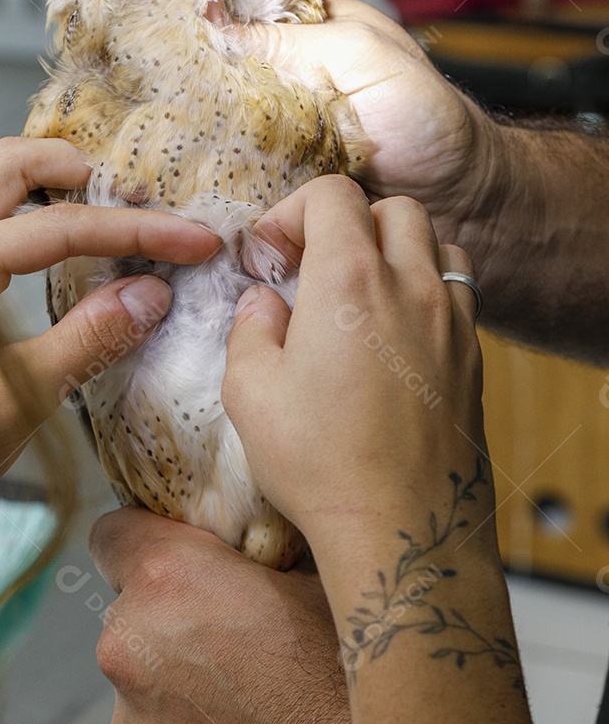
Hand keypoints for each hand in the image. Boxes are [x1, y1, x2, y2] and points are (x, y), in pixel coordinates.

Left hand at [0, 137, 218, 553]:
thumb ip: (87, 339)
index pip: (57, 227)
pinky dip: (40, 210)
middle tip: (139, 200)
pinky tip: (74, 241)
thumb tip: (154, 293)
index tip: (193, 241)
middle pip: (9, 167)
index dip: (135, 230)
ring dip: (55, 182)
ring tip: (111, 206)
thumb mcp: (22, 397)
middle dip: (81, 170)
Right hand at [27, 0, 507, 269]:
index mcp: (283, 9)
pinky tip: (105, 146)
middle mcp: (250, 55)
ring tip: (63, 57)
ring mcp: (237, 114)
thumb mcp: (367, 57)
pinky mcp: (236, 171)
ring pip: (159, 81)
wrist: (452, 206)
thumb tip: (212, 25)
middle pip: (163, 7)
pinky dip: (139, 146)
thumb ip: (293, 39)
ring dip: (108, 67)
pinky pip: (179, 152)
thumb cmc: (427, 123)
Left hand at [89, 507, 351, 723]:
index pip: (111, 532)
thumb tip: (256, 524)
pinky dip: (179, 704)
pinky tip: (232, 708)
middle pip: (129, 597)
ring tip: (239, 668)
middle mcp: (131, 640)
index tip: (178, 542)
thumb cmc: (336, 677)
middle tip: (228, 609)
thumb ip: (261, 543)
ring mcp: (128, 708)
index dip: (146, 532)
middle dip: (170, 598)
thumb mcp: (312, 574)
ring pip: (140, 655)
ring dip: (174, 654)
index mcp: (167, 577)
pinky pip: (147, 707)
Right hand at [221, 176, 487, 550]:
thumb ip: (250, 329)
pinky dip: (429, 286)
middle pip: (392, 208)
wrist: (403, 529)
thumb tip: (262, 303)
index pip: (333, 195)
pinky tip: (398, 329)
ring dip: (397, 247)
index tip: (274, 254)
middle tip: (315, 265)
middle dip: (347, 221)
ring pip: (436, 242)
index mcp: (349, 282)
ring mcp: (452, 320)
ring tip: (363, 290)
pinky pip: (460, 291)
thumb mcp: (250, 394)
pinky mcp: (474, 356)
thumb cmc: (321, 464)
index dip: (293, 211)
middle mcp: (410, 286)